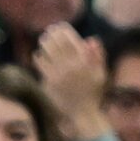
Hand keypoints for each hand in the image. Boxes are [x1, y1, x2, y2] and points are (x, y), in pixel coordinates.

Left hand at [33, 24, 107, 139]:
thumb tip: (91, 39)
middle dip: (53, 35)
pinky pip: (42, 65)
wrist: (82, 113)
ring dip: (45, 44)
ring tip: (43, 40)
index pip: (72, 40)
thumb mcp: (100, 74)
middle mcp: (72, 66)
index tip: (60, 27)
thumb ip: (98, 56)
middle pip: (59, 44)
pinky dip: (39, 58)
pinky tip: (38, 55)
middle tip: (49, 31)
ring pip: (49, 52)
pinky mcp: (51, 82)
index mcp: (85, 62)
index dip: (64, 31)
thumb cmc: (93, 94)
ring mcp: (60, 74)